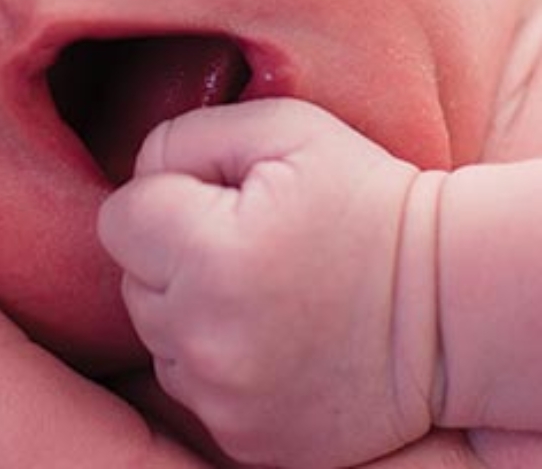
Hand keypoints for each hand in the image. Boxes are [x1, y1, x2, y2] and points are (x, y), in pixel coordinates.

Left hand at [98, 99, 443, 468]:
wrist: (451, 312)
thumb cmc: (366, 205)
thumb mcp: (283, 131)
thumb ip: (183, 138)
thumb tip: (136, 173)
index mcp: (211, 253)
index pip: (118, 218)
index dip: (164, 201)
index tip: (219, 205)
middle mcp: (207, 335)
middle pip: (132, 281)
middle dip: (174, 259)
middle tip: (251, 250)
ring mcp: (224, 397)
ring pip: (157, 337)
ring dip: (192, 314)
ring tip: (265, 296)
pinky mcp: (242, 439)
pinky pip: (190, 387)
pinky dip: (217, 364)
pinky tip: (273, 342)